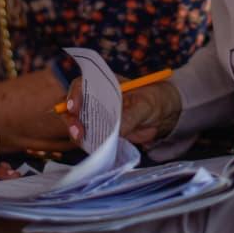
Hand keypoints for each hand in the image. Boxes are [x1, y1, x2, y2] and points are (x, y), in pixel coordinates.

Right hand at [62, 79, 181, 147]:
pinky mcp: (102, 133)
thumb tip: (117, 129)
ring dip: (78, 134)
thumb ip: (131, 116)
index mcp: (103, 84)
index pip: (80, 85)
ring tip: (84, 141)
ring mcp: (97, 117)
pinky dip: (89, 144)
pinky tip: (95, 147)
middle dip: (71, 119)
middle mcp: (95, 100)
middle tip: (78, 132)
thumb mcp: (145, 105)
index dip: (74, 95)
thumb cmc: (153, 100)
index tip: (74, 108)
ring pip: (78, 125)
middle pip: (72, 107)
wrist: (162, 115)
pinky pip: (89, 139)